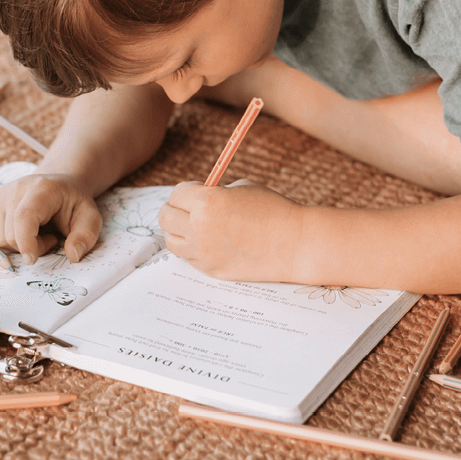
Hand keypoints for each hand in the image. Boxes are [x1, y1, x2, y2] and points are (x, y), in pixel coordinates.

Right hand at [0, 173, 101, 263]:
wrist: (59, 186)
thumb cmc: (74, 204)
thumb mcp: (90, 218)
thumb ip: (85, 237)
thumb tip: (73, 255)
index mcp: (41, 189)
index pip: (23, 217)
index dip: (25, 242)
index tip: (32, 260)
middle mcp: (15, 188)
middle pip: (9, 235)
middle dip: (31, 247)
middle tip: (51, 238)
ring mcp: (0, 195)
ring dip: (19, 245)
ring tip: (39, 233)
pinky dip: (8, 241)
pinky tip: (25, 230)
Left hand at [158, 180, 302, 281]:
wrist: (295, 244)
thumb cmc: (272, 210)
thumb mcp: (241, 189)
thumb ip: (213, 193)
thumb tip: (192, 198)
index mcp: (206, 202)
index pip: (175, 194)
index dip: (185, 191)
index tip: (195, 192)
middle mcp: (199, 229)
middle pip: (165, 218)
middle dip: (175, 210)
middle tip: (188, 209)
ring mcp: (203, 253)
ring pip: (171, 241)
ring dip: (179, 231)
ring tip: (197, 227)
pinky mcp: (210, 270)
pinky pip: (189, 258)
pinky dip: (194, 249)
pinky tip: (212, 243)